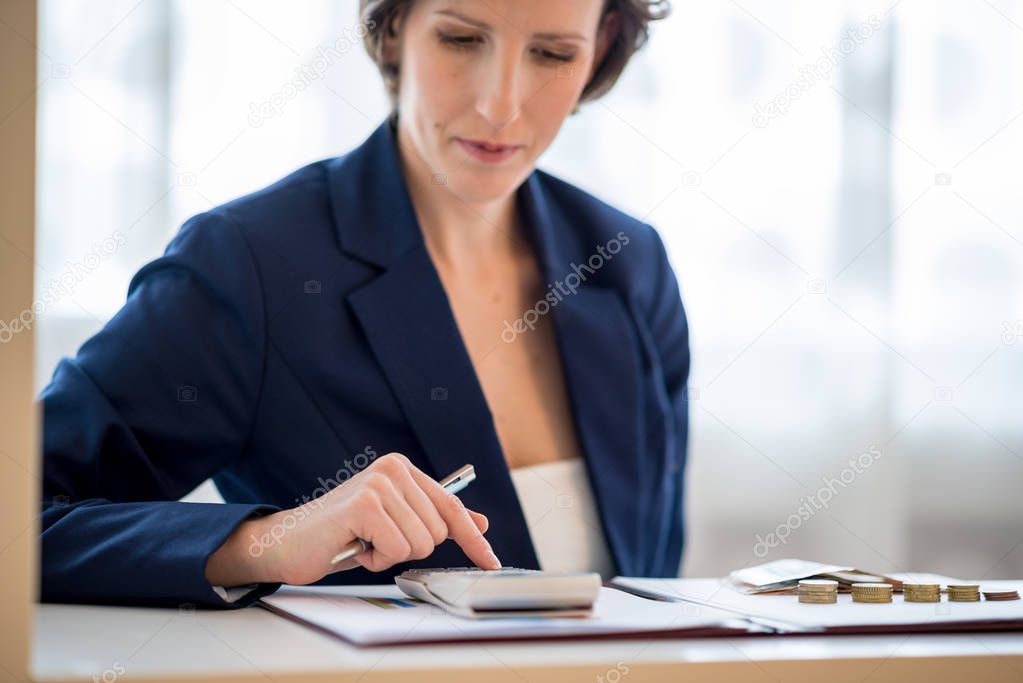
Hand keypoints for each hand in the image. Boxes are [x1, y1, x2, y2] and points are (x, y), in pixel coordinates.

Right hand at [206, 453, 499, 586]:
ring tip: (363, 543)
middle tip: (374, 540)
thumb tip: (479, 522)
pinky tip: (354, 546)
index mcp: (403, 469)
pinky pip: (396, 549)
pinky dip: (375, 560)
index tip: (491, 562)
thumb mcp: (394, 524)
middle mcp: (393, 469)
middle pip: (438, 532)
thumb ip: (433, 518)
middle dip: (408, 548)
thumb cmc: (342, 534)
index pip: (451, 508)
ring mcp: (378, 484)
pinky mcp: (364, 505)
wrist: (287, 542)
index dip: (473, 540)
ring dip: (390, 555)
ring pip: (420, 543)